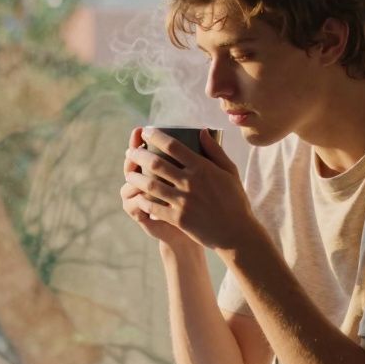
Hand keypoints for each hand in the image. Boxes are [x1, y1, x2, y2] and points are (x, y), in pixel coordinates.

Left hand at [122, 127, 258, 251]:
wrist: (236, 232)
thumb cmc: (235, 200)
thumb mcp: (230, 171)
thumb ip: (215, 150)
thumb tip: (201, 131)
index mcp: (202, 167)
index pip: (173, 145)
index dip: (155, 136)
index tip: (146, 132)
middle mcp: (190, 182)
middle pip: (156, 163)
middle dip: (138, 155)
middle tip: (130, 151)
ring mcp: (183, 201)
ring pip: (150, 185)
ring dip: (136, 178)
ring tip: (129, 173)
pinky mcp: (178, 218)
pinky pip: (154, 207)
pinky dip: (143, 201)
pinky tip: (137, 197)